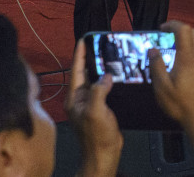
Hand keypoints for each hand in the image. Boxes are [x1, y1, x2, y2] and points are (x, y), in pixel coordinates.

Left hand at [66, 39, 122, 176]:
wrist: (103, 154)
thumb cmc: (96, 136)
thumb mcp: (95, 111)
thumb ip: (98, 91)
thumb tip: (106, 76)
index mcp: (74, 98)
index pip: (75, 70)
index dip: (80, 54)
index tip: (84, 40)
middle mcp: (80, 99)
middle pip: (84, 73)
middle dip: (90, 58)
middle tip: (100, 44)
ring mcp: (90, 103)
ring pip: (94, 80)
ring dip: (101, 68)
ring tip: (110, 55)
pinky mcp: (100, 108)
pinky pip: (103, 88)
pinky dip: (109, 79)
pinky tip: (118, 75)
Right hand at [150, 21, 193, 175]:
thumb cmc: (181, 105)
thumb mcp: (161, 88)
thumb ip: (156, 65)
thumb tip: (153, 50)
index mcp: (188, 58)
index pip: (183, 29)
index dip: (172, 24)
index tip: (163, 28)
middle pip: (193, 33)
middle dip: (180, 32)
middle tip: (168, 40)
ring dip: (189, 44)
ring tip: (178, 56)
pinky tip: (191, 67)